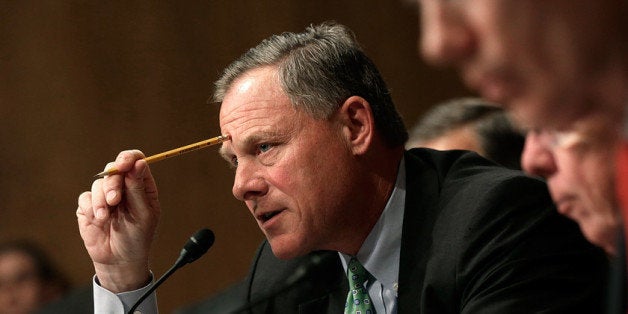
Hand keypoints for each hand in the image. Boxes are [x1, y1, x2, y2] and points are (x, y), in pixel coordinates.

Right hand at [77, 150, 160, 291]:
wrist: (118, 261)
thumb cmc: (137, 238)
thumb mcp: (143, 214)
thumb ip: (138, 189)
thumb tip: (138, 163)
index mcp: (141, 185)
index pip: (135, 160)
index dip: (128, 158)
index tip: (123, 164)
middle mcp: (123, 187)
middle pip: (113, 169)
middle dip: (112, 183)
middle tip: (114, 200)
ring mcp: (105, 196)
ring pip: (98, 183)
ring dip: (101, 200)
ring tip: (105, 217)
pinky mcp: (89, 207)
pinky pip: (85, 198)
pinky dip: (91, 208)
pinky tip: (99, 221)